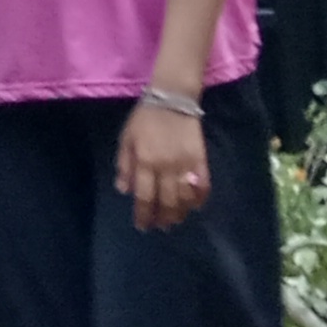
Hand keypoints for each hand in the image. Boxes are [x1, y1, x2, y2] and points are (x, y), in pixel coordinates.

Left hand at [116, 98, 209, 231]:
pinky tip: (194, 206)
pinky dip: (199, 199)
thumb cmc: (144, 119)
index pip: (144, 197)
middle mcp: (166, 167)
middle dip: (162, 218)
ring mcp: (186, 164)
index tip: (142, 226)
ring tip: (175, 220)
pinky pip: (203, 185)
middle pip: (166, 202)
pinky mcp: (201, 160)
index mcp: (145, 162)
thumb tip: (124, 190)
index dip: (143, 215)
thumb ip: (124, 165)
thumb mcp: (126, 139)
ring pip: (185, 198)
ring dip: (180, 213)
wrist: (172, 99)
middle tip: (160, 227)